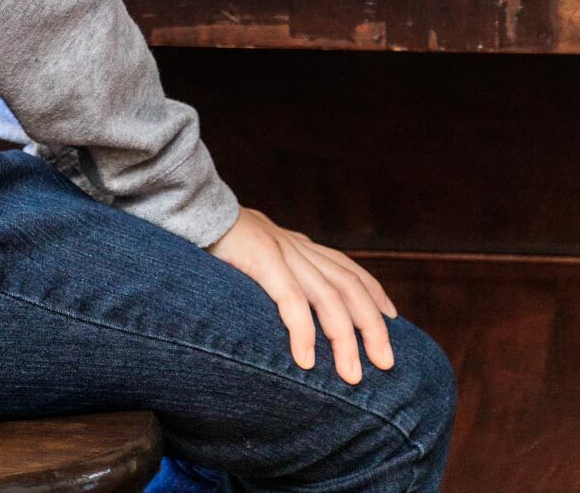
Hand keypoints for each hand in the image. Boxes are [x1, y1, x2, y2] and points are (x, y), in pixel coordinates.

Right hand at [206, 207, 398, 384]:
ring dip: (344, 338)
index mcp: (295, 244)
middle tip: (386, 362)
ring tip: (352, 375)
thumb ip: (273, 270)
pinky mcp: (261, 258)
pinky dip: (302, 330)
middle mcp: (296, 246)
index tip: (392, 319)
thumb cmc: (214, 237)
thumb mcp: (252, 252)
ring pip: (328, 295)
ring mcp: (281, 250)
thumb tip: (285, 303)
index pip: (346, 267)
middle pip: (348, 284)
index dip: (373, 292)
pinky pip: (290, 298)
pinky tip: (305, 359)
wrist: (187, 204)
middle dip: (372, 324)